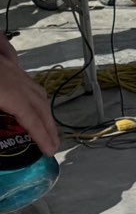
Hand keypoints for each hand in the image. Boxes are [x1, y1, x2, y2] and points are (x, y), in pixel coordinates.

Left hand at [0, 36, 57, 154]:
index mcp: (8, 91)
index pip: (31, 117)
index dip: (42, 135)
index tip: (50, 151)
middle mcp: (14, 78)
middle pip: (39, 104)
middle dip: (49, 125)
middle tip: (54, 144)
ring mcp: (9, 68)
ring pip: (35, 89)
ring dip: (44, 110)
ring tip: (46, 125)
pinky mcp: (3, 62)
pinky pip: (25, 78)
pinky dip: (33, 93)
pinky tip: (27, 96)